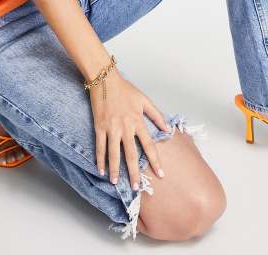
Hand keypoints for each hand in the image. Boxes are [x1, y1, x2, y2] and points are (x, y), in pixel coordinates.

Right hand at [88, 67, 170, 189]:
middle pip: (131, 154)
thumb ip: (156, 115)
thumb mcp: (144, 100)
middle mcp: (125, 127)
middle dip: (134, 172)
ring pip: (113, 154)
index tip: (160, 174)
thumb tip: (167, 130)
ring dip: (116, 170)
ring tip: (117, 183)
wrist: (105, 80)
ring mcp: (111, 128)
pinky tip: (101, 171)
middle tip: (138, 188)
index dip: (155, 160)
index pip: (149, 145)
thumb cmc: (126, 89)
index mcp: (138, 121)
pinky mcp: (99, 127)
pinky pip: (100, 146)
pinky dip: (100, 159)